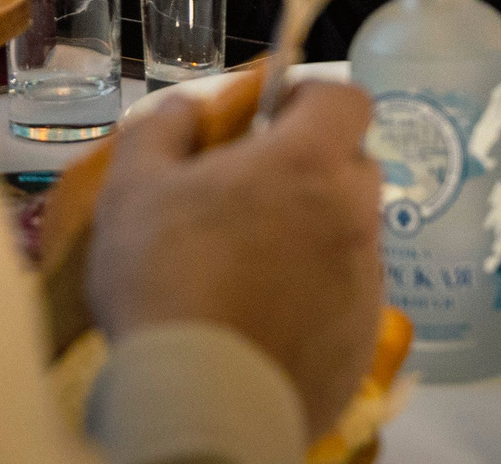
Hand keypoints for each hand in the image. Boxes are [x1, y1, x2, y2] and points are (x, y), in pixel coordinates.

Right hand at [87, 82, 382, 439]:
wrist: (199, 401)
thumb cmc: (164, 280)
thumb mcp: (134, 187)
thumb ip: (164, 128)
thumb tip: (189, 107)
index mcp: (309, 163)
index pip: (347, 99)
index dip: (311, 99)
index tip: (273, 118)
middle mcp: (354, 214)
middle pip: (352, 166)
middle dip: (312, 168)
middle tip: (254, 194)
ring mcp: (366, 280)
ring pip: (351, 233)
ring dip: (315, 234)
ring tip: (254, 266)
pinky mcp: (363, 338)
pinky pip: (349, 296)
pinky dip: (318, 295)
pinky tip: (268, 317)